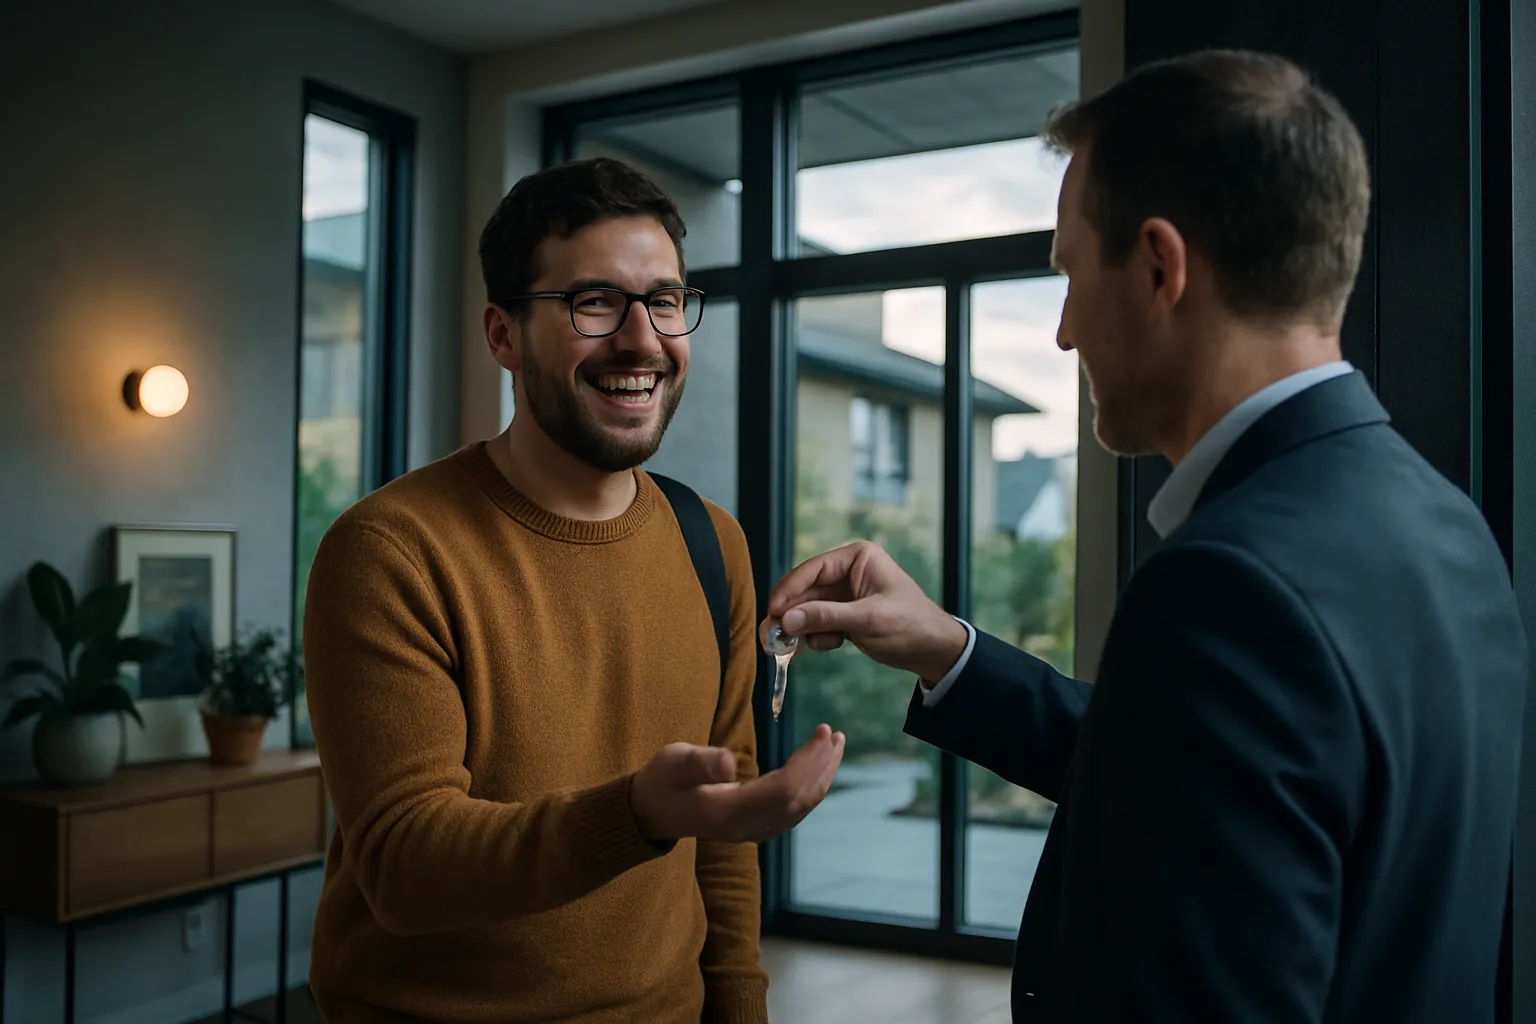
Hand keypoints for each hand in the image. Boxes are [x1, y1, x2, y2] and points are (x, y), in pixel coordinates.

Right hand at [630, 724, 845, 842]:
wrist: (649, 813)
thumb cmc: (660, 781)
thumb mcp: (672, 763)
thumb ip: (699, 763)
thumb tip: (729, 764)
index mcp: (729, 813)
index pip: (784, 790)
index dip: (808, 761)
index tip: (822, 731)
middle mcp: (746, 828)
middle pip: (798, 799)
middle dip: (822, 766)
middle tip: (835, 735)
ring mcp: (752, 831)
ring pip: (799, 807)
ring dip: (821, 777)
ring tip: (834, 747)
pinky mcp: (753, 827)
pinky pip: (792, 810)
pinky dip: (809, 788)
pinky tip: (816, 769)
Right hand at [765, 539, 968, 682]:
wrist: (934, 651)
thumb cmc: (911, 625)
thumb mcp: (868, 620)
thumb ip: (826, 617)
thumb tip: (787, 619)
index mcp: (857, 558)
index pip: (813, 569)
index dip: (790, 590)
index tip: (774, 611)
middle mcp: (848, 572)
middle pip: (805, 590)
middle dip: (791, 614)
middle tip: (771, 636)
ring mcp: (845, 594)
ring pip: (808, 609)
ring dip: (802, 628)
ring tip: (793, 648)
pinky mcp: (844, 615)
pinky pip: (818, 623)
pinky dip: (816, 636)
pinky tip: (829, 645)